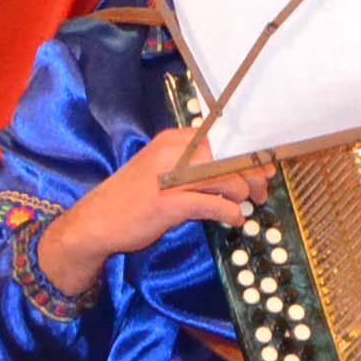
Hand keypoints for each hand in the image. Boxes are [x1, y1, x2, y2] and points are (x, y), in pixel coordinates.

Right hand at [39, 125, 264, 297]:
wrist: (95, 222)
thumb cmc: (133, 198)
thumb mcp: (164, 171)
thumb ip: (195, 167)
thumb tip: (236, 172)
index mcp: (174, 140)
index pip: (222, 138)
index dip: (249, 152)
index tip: (265, 165)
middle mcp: (173, 152)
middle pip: (229, 156)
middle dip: (252, 174)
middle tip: (261, 190)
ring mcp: (170, 177)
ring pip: (225, 178)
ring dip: (242, 194)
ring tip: (246, 205)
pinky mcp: (168, 203)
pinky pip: (212, 203)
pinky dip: (228, 212)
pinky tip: (233, 218)